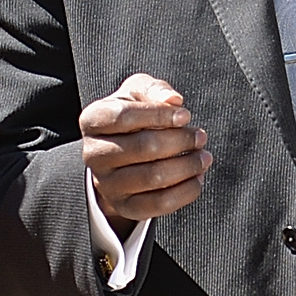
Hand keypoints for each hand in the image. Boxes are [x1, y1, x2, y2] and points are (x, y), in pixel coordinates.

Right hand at [81, 74, 211, 224]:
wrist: (122, 151)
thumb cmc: (133, 115)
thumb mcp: (138, 92)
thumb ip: (154, 89)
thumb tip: (173, 100)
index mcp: (92, 121)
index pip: (124, 116)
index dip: (159, 115)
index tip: (185, 116)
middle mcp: (93, 154)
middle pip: (143, 147)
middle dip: (180, 141)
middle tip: (200, 137)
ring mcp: (107, 184)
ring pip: (154, 177)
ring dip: (188, 166)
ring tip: (203, 157)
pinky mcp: (124, 206)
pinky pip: (159, 204)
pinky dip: (186, 191)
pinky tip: (197, 177)